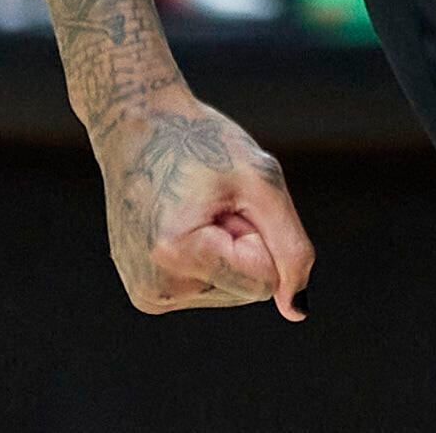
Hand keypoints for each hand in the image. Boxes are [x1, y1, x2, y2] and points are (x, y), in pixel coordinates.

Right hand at [85, 89, 314, 318]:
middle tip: (209, 201)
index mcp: (177, 256)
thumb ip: (290, 248)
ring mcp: (147, 293)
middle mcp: (156, 287)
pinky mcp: (146, 291)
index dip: (260, 234)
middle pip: (246, 291)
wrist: (138, 125)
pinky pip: (207, 287)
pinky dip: (207, 257)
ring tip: (194, 207)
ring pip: (229, 290)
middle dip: (242, 244)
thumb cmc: (200, 142)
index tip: (226, 199)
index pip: (264, 282)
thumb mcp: (261, 180)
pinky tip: (181, 222)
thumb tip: (296, 309)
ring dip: (225, 249)